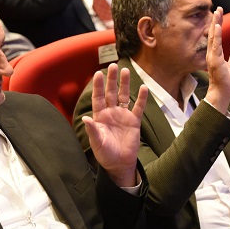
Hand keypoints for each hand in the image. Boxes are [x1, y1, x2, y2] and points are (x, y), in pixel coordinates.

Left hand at [82, 63, 147, 186]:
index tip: (98, 73)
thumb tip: (86, 118)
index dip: (98, 86)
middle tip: (112, 65)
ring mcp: (123, 116)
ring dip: (124, 84)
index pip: (98, 97)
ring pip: (123, 96)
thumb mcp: (97, 142)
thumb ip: (92, 130)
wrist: (119, 163)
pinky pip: (138, 107)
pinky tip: (144, 87)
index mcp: (100, 116)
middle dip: (111, 79)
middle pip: (110, 93)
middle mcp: (111, 113)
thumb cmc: (105, 153)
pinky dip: (141, 98)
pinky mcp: (134, 121)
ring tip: (125, 70)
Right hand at [204, 6, 229, 113]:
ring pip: (213, 37)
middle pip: (213, 34)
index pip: (216, 37)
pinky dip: (217, 36)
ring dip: (215, 25)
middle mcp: (212, 53)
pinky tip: (218, 27)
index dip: (217, 25)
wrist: (222, 93)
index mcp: (215, 54)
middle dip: (216, 21)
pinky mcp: (215, 61)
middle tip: (218, 8)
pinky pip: (215, 46)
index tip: (219, 14)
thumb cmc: (224, 82)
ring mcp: (212, 57)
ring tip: (217, 13)